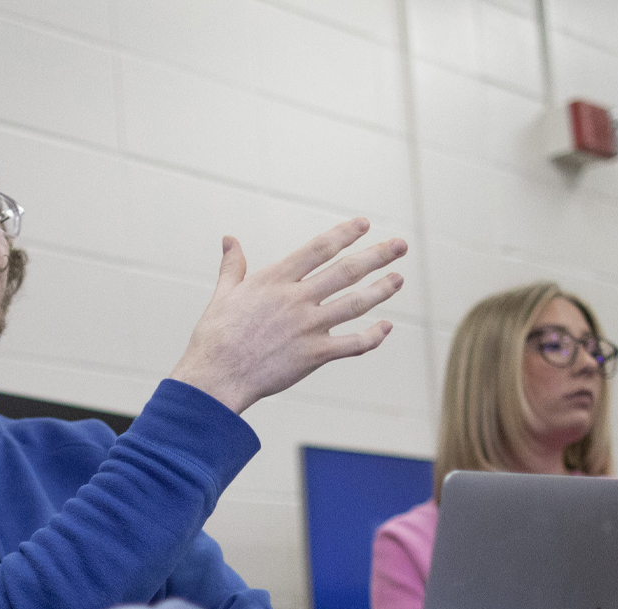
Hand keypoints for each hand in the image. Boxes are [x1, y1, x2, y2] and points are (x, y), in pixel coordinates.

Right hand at [167, 219, 407, 412]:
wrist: (216, 376)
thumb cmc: (216, 335)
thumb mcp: (224, 293)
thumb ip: (233, 265)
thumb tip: (229, 239)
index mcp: (276, 279)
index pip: (318, 249)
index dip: (344, 234)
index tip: (364, 224)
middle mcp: (297, 299)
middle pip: (346, 271)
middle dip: (377, 255)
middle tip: (401, 245)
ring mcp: (308, 326)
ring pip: (355, 304)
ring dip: (381, 290)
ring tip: (399, 278)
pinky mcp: (314, 354)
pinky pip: (352, 344)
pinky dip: (373, 336)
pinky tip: (387, 327)